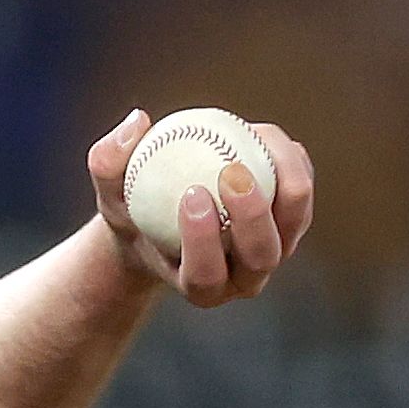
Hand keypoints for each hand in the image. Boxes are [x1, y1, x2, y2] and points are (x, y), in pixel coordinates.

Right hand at [87, 110, 313, 308]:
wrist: (166, 220)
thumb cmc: (134, 209)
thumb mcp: (110, 191)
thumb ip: (108, 162)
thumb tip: (137, 121)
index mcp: (200, 286)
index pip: (206, 274)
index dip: (204, 242)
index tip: (191, 194)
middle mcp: (243, 278)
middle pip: (261, 257)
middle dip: (252, 218)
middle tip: (232, 172)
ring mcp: (274, 252)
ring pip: (292, 225)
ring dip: (283, 181)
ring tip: (256, 136)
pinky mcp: (291, 221)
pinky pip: (300, 192)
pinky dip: (288, 162)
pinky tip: (263, 134)